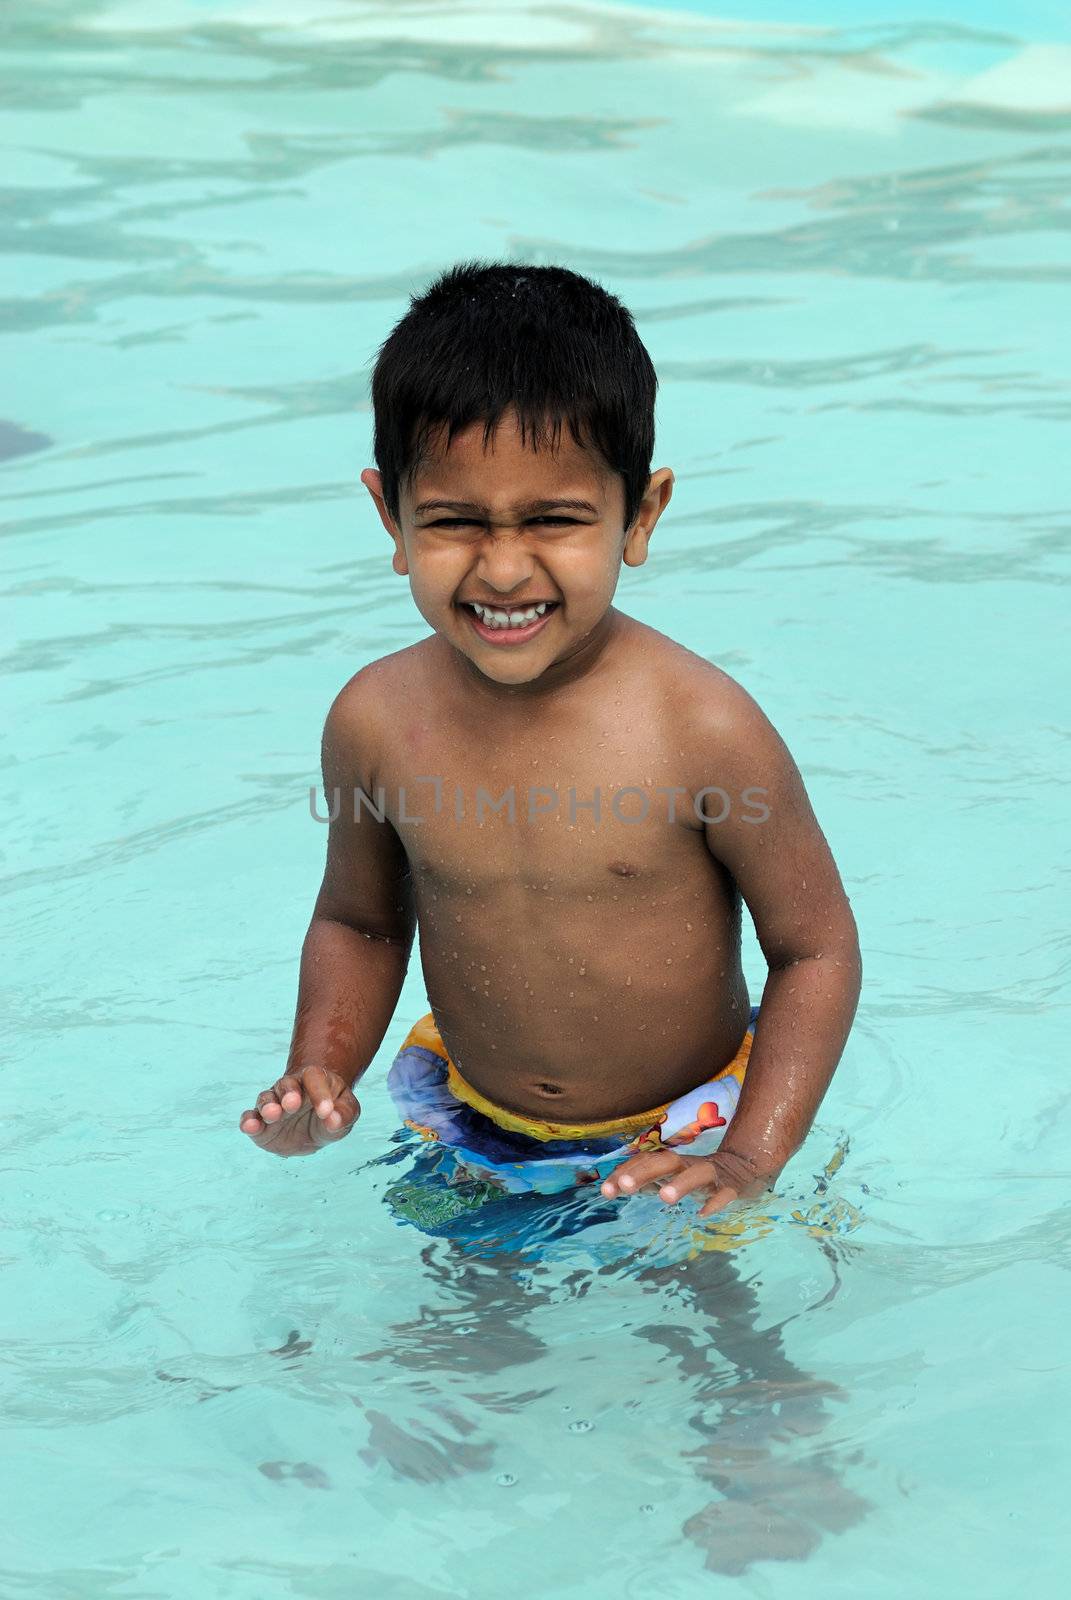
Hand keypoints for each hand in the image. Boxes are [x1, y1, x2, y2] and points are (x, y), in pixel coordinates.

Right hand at [238, 1065, 359, 1156]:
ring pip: (266, 1099)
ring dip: (268, 1106)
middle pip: (286, 1085)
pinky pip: (251, 1118)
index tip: (327, 1112)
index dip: (319, 1093)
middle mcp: (290, 1089)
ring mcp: (274, 1105)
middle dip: (288, 1093)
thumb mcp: (347, 1112)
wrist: (314, 1126)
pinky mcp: (261, 1124)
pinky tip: (249, 1126)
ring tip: (272, 1114)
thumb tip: (334, 1121)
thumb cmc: (333, 1111)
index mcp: (314, 1079)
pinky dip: (248, 1121)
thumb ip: (343, 1115)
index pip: (314, 1078)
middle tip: (293, 1104)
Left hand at [600, 1145, 770, 1218]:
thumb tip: (611, 1186)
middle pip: (666, 1162)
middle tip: (624, 1186)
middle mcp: (688, 1165)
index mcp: (670, 1163)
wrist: (741, 1167)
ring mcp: (711, 1174)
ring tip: (665, 1198)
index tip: (606, 1191)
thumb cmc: (694, 1174)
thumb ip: (643, 1182)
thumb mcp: (668, 1177)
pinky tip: (703, 1214)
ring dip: (681, 1184)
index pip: (644, 1162)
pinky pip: (724, 1193)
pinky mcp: (730, 1187)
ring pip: (696, 1174)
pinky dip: (715, 1202)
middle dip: (645, 1172)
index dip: (625, 1174)